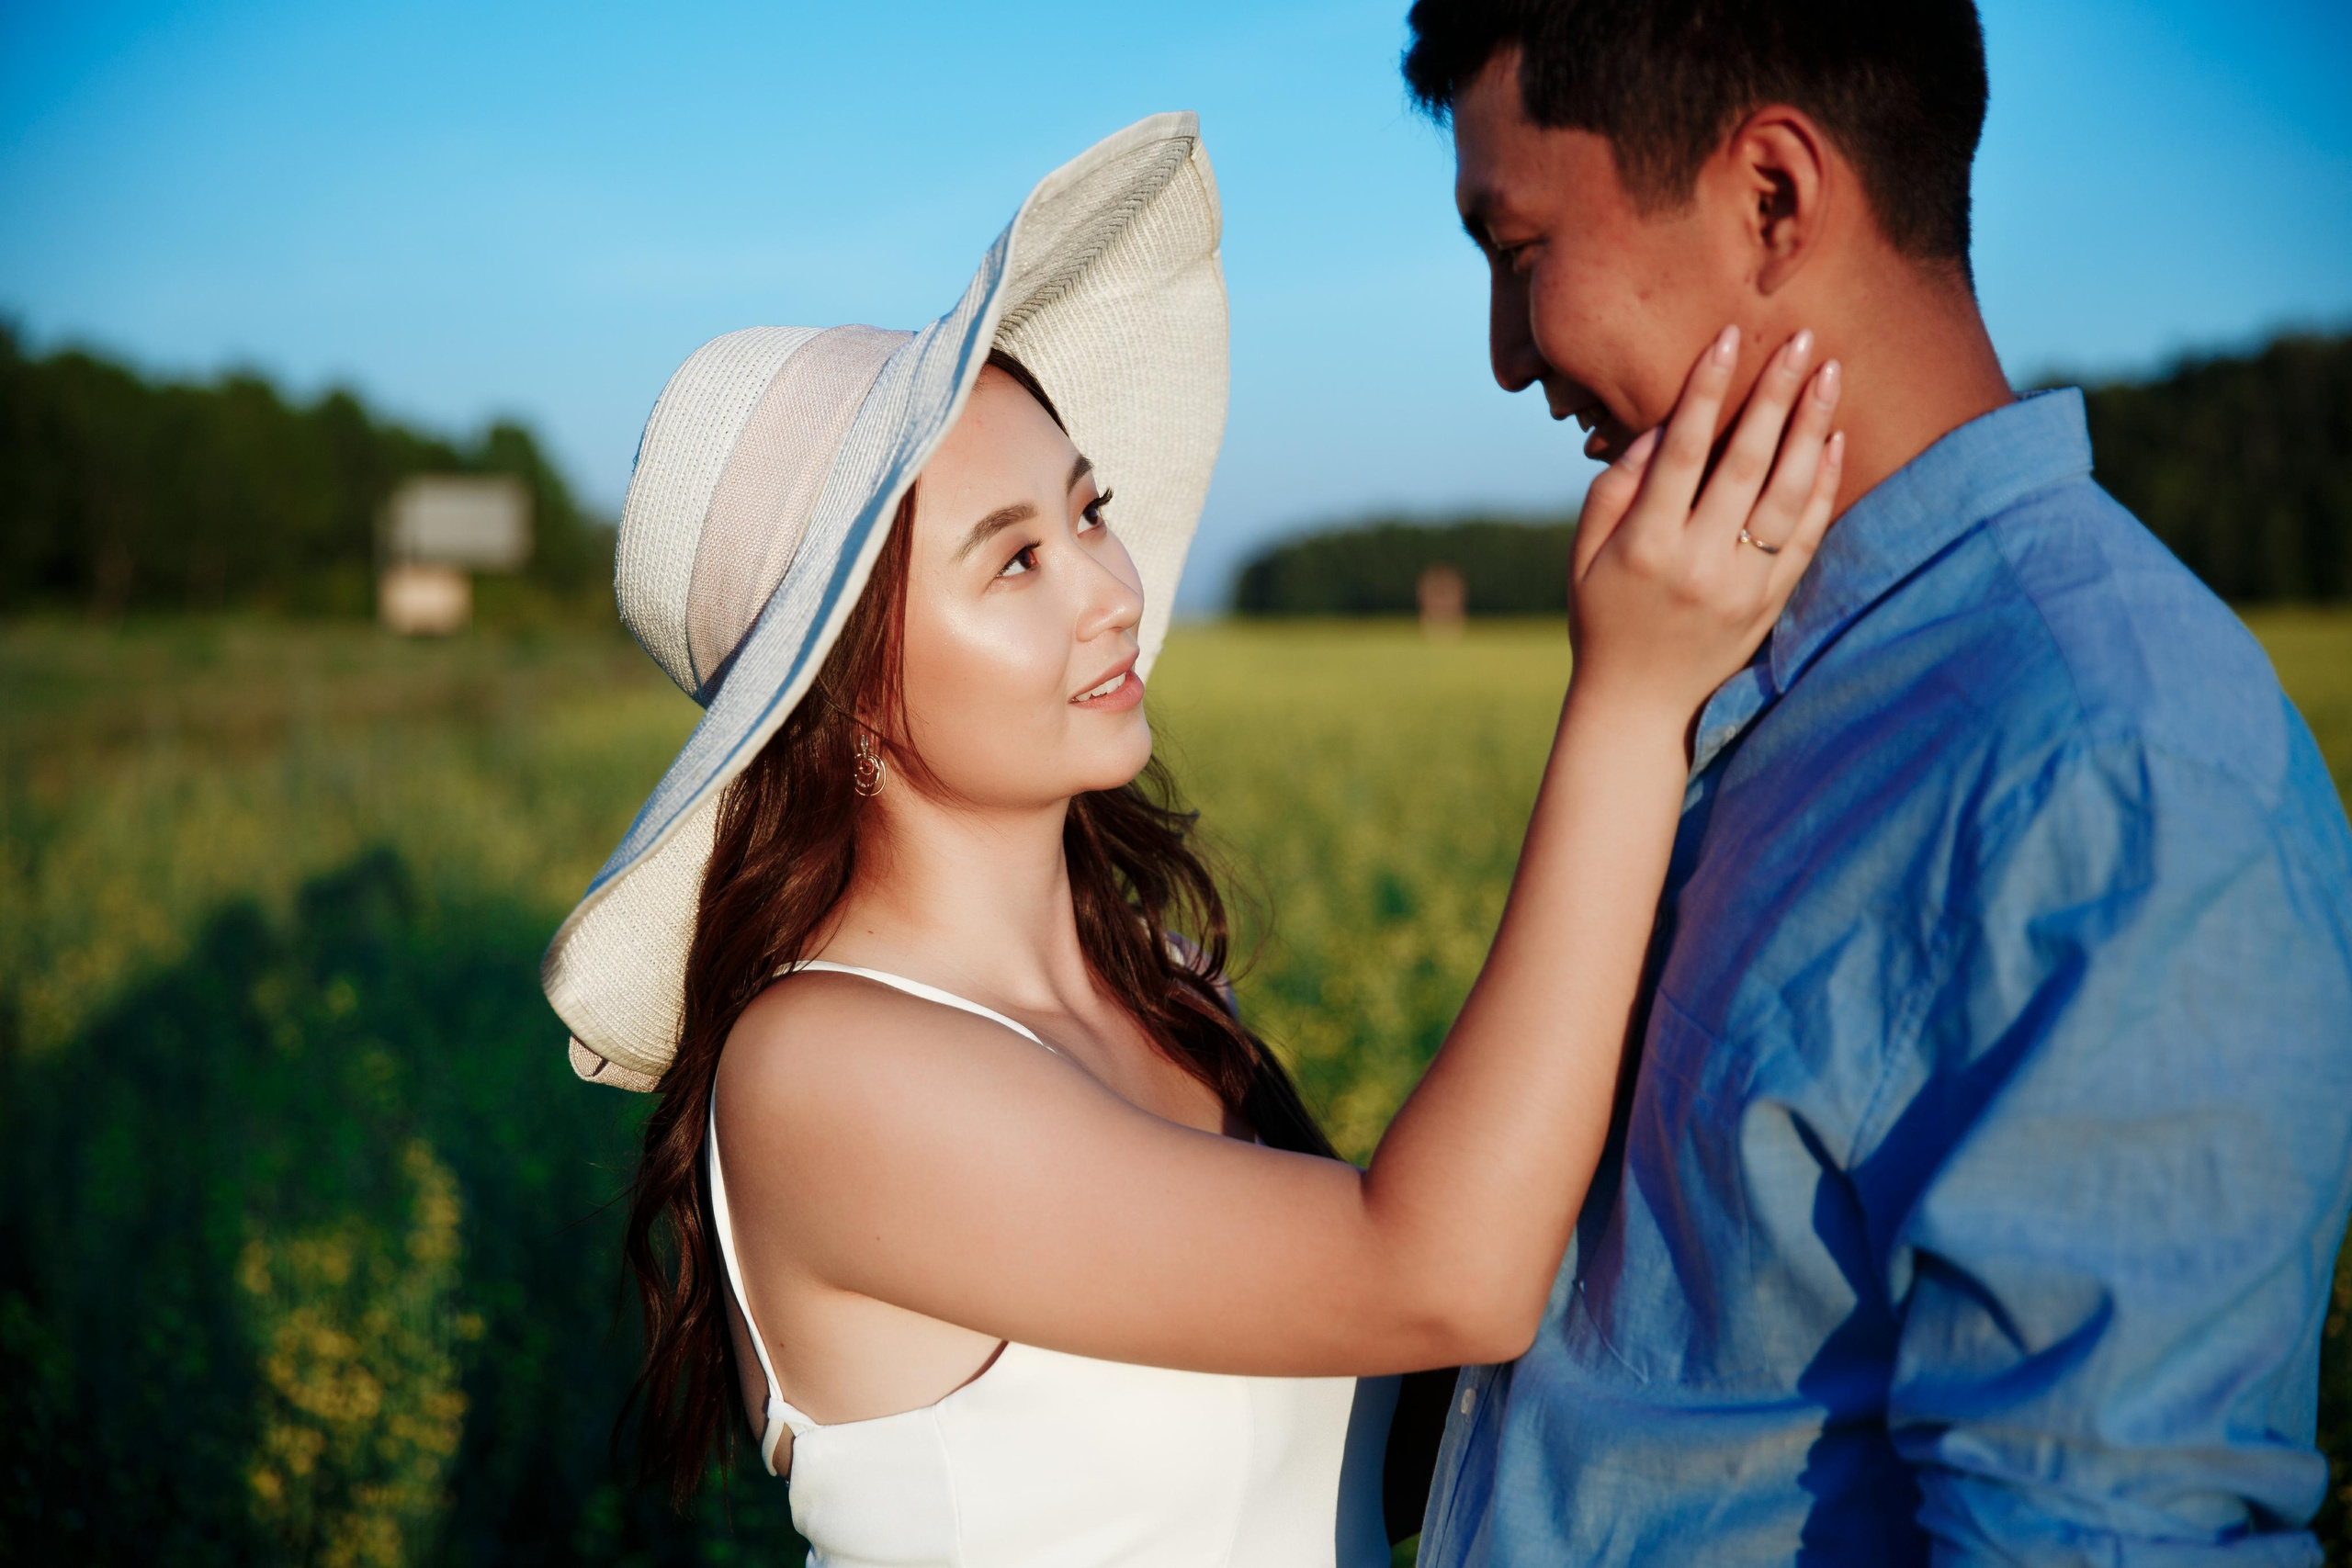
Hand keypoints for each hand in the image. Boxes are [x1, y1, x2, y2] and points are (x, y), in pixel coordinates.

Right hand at [1566, 324, 1843, 720]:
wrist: (1639, 707)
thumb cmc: (1602, 619)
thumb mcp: (1585, 555)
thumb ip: (1615, 489)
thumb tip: (1664, 428)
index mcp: (1646, 545)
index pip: (1684, 451)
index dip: (1707, 390)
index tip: (1729, 337)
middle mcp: (1699, 563)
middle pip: (1747, 461)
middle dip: (1776, 394)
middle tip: (1802, 338)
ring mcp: (1743, 586)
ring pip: (1788, 493)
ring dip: (1813, 427)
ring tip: (1831, 372)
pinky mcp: (1771, 603)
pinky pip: (1807, 535)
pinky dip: (1825, 484)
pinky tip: (1835, 438)